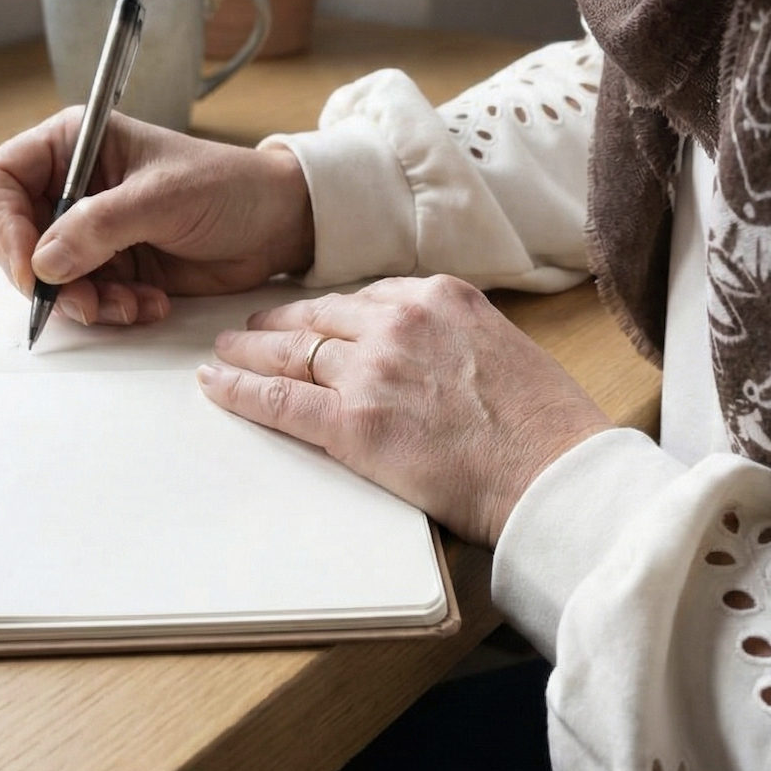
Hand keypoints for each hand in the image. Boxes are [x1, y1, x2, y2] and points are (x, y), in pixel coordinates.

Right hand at [0, 110, 313, 324]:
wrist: (277, 224)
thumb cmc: (228, 187)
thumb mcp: (164, 198)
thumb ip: (100, 226)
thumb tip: (42, 262)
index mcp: (72, 144)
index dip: (4, 225)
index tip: (31, 268)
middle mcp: (70, 185)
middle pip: (13, 237)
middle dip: (46, 277)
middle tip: (86, 301)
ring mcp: (87, 229)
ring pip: (46, 278)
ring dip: (84, 300)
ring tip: (131, 305)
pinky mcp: (109, 265)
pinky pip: (83, 297)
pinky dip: (110, 309)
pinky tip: (149, 303)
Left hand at [198, 274, 610, 547]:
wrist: (554, 473)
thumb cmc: (544, 427)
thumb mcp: (504, 349)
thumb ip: (455, 340)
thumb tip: (428, 359)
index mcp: (441, 297)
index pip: (366, 297)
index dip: (329, 310)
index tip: (311, 316)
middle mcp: (401, 321)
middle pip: (320, 317)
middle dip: (279, 324)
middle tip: (251, 329)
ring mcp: (373, 368)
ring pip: (292, 353)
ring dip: (250, 352)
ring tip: (224, 352)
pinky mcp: (353, 422)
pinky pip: (279, 400)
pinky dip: (240, 391)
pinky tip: (216, 385)